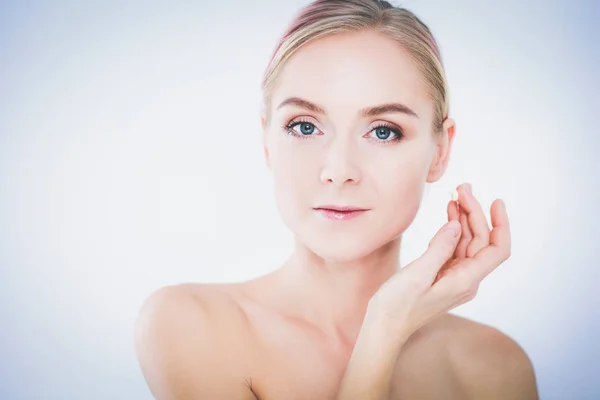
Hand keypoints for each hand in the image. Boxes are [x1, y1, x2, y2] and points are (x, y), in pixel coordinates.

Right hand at [367, 183, 510, 335]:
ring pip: (468, 243)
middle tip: (461, 188)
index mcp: (465, 280)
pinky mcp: (442, 276)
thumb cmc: (397, 305)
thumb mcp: (417, 274)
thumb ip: (439, 248)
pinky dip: (452, 230)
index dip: (500, 224)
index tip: (494, 201)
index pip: (497, 249)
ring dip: (463, 219)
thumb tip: (456, 224)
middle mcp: (466, 280)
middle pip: (481, 241)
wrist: (385, 327)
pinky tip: (448, 216)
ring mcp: (455, 278)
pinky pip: (454, 249)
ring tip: (455, 195)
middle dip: (474, 213)